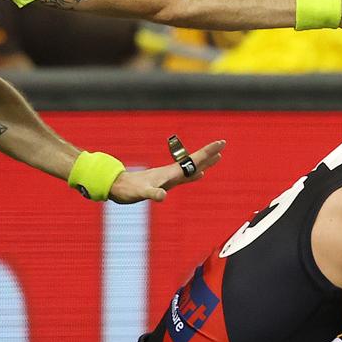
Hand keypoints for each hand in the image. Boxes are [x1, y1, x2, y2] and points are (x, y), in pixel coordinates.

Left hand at [108, 140, 225, 203]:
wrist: (118, 186)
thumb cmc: (129, 190)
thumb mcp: (141, 193)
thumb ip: (152, 194)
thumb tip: (163, 196)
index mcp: (170, 173)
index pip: (193, 161)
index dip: (207, 153)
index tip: (220, 144)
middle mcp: (172, 172)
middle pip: (195, 161)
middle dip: (209, 154)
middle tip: (223, 145)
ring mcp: (169, 177)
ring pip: (191, 168)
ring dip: (205, 163)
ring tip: (217, 158)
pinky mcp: (165, 182)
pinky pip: (185, 177)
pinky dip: (194, 175)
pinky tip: (199, 174)